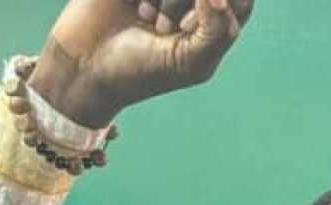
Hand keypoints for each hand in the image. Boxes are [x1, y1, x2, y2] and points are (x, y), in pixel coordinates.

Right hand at [27, 0, 254, 127]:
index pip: (242, 0)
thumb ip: (219, 31)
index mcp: (215, 22)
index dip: (227, 4)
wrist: (88, 66)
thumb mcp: (192, 62)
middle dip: (189, 4)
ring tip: (150, 21)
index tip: (194, 26)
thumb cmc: (144, 71)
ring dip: (169, 0)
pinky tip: (137, 9)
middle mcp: (191, 0)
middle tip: (168, 28)